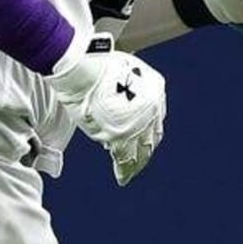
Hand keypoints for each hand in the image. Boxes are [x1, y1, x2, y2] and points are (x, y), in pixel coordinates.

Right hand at [45, 37, 166, 186]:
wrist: (85, 68)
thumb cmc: (95, 65)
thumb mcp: (121, 71)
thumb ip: (125, 90)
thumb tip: (115, 107)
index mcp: (156, 89)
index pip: (155, 116)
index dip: (147, 130)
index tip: (144, 139)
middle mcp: (153, 108)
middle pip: (151, 136)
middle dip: (145, 149)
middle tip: (140, 160)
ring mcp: (139, 123)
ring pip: (141, 151)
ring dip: (136, 164)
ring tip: (130, 174)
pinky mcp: (122, 136)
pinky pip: (125, 159)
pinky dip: (124, 170)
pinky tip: (123, 178)